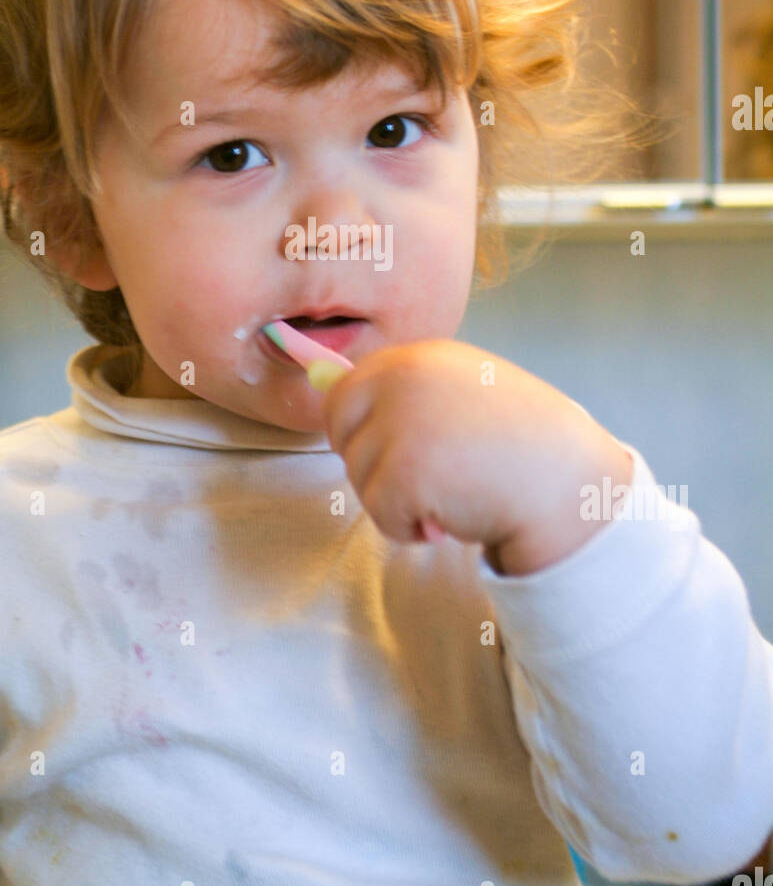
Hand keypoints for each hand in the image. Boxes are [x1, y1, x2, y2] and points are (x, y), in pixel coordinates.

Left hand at [319, 339, 632, 570]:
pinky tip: (451, 517)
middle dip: (369, 463)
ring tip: (452, 493)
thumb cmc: (521, 445)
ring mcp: (403, 423)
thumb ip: (401, 390)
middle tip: (423, 477)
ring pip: (359, 476)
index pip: (346, 387)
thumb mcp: (461, 393)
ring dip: (397, 500)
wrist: (567, 484)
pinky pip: (380, 513)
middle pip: (339, 430)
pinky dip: (410, 529)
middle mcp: (405, 378)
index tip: (392, 451)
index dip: (361, 429)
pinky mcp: (406, 471)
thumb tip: (317, 377)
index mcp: (420, 356)